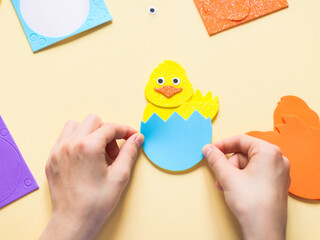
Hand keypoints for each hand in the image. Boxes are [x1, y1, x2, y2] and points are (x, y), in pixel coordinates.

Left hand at [40, 115, 143, 239]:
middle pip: (93, 121)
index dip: (125, 130)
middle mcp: (70, 144)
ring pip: (75, 125)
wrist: (73, 221)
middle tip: (113, 152)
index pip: (110, 127)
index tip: (132, 136)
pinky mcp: (51, 159)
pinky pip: (64, 138)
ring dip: (89, 133)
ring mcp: (58, 151)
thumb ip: (129, 152)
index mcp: (88, 147)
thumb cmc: (95, 203)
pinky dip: (77, 141)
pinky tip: (85, 158)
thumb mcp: (119, 176)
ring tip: (97, 152)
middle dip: (107, 132)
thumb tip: (136, 138)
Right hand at [202, 135, 289, 239]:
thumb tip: (208, 149)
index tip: (211, 150)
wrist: (264, 230)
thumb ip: (216, 159)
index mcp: (269, 152)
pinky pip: (256, 173)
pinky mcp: (276, 184)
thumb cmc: (252, 203)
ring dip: (234, 174)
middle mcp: (278, 160)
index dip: (223, 144)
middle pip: (244, 153)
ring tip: (226, 186)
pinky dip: (243, 179)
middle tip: (221, 176)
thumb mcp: (228, 176)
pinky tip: (235, 189)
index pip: (242, 140)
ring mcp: (279, 173)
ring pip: (248, 164)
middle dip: (229, 165)